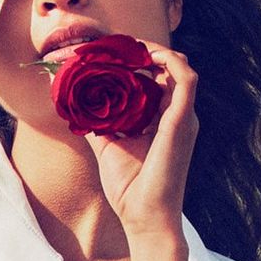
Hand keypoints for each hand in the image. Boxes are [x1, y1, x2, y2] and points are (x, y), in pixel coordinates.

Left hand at [83, 43, 198, 240]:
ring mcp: (182, 117)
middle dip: (140, 50)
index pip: (153, 77)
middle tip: (113, 43)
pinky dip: (170, 60)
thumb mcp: (106, 147)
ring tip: (128, 44)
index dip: (134, 60)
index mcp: (160, 120)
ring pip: (178, 66)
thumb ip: (95, 124)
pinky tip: (147, 55)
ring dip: (154, 50)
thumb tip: (74, 106)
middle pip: (164, 68)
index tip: (107, 51)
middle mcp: (175, 115)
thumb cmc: (129, 189)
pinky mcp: (184, 121)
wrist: (143, 217)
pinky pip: (186, 78)